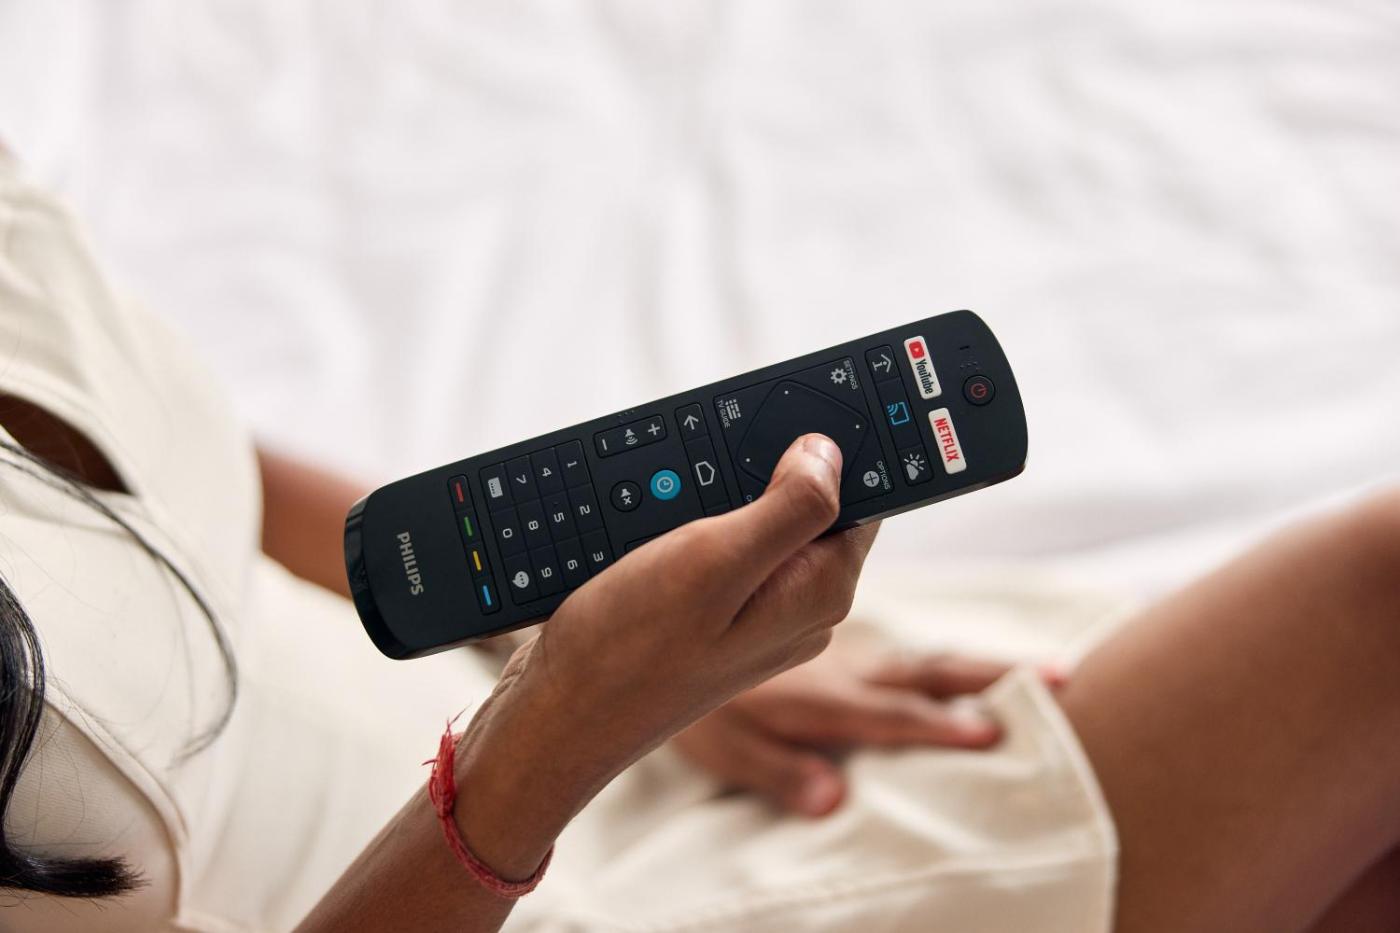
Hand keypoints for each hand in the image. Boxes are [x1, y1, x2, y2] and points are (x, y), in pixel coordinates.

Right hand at [450, 435, 880, 877]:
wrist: (562, 714)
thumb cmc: (631, 649)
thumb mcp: (716, 560)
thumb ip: (789, 506)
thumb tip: (830, 453)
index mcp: (819, 591)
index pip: (862, 499)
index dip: (838, 452)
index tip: (794, 419)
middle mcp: (798, 608)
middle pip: (810, 507)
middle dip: (768, 472)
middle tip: (712, 463)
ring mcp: (756, 617)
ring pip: (760, 526)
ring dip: (723, 499)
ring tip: (676, 504)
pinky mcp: (715, 620)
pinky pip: (724, 553)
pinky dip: (698, 527)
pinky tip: (661, 527)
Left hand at [673, 643, 1068, 816]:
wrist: (673, 635)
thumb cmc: (695, 706)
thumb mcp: (723, 745)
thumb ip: (778, 771)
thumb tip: (835, 802)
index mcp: (822, 697)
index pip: (893, 712)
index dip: (941, 725)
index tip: (992, 734)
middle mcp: (846, 671)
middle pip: (930, 672)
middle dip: (996, 677)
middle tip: (1062, 678)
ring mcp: (847, 657)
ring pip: (924, 659)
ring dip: (982, 665)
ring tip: (1048, 671)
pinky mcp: (841, 650)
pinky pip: (902, 656)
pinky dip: (944, 661)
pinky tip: (963, 670)